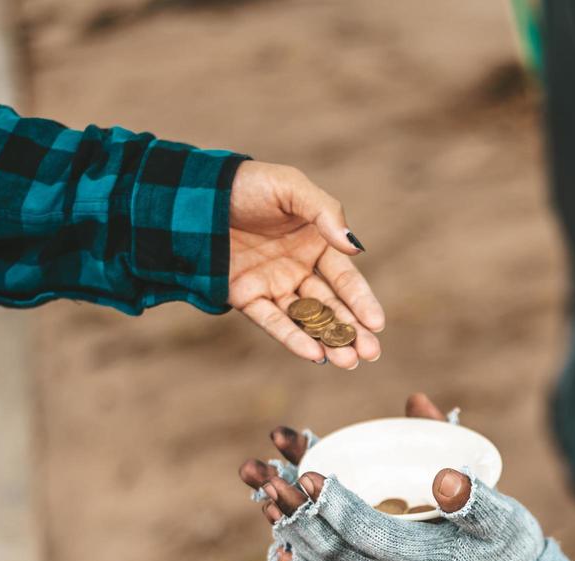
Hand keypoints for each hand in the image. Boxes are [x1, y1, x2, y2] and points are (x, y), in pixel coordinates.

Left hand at [227, 161, 384, 369]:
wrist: (197, 191)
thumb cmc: (249, 184)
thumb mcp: (291, 188)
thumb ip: (326, 213)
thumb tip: (355, 246)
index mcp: (315, 243)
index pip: (345, 279)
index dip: (362, 302)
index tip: (377, 324)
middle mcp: (297, 268)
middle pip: (331, 306)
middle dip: (352, 330)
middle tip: (371, 354)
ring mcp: (272, 284)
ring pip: (306, 319)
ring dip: (328, 341)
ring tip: (349, 361)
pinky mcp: (246, 296)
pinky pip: (273, 321)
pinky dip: (293, 338)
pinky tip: (314, 354)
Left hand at [238, 394, 545, 560]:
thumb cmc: (509, 554)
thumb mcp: (506, 521)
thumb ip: (478, 499)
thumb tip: (447, 476)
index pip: (367, 533)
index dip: (333, 504)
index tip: (306, 470)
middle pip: (330, 547)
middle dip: (293, 508)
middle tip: (263, 471)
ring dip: (286, 525)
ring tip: (260, 487)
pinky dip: (297, 555)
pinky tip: (275, 529)